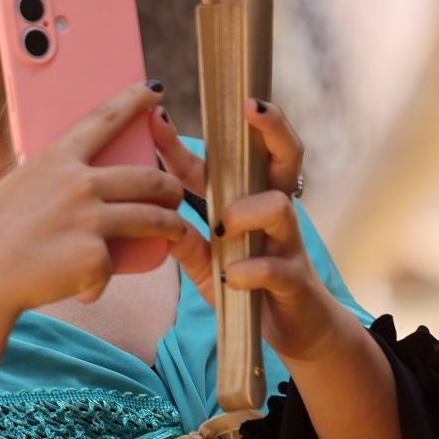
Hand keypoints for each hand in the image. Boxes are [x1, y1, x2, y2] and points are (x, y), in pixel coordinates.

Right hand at [0, 82, 187, 316]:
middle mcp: (79, 183)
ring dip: (173, 225)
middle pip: (147, 178)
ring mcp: (90, 219)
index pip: (105, 119)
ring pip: (153, 218)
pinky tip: (82, 288)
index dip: (133, 100)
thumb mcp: (19, 188)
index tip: (154, 90)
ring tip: (177, 232)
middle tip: (176, 193)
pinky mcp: (95, 256)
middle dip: (171, 186)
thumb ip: (53, 181)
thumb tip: (82, 184)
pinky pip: (113, 265)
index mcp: (56, 159)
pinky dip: (99, 280)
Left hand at [151, 99, 356, 361]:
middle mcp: (272, 212)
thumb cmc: (247, 284)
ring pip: (279, 206)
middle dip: (271, 127)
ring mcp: (286, 243)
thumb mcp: (205, 261)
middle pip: (284, 156)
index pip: (218, 161)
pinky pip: (276, 265)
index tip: (156, 116)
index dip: (183, 140)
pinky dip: (251, 269)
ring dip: (246, 212)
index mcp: (246, 201)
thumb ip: (182, 238)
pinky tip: (233, 277)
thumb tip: (144, 213)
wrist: (292, 331)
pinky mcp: (294, 280)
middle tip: (251, 108)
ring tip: (222, 228)